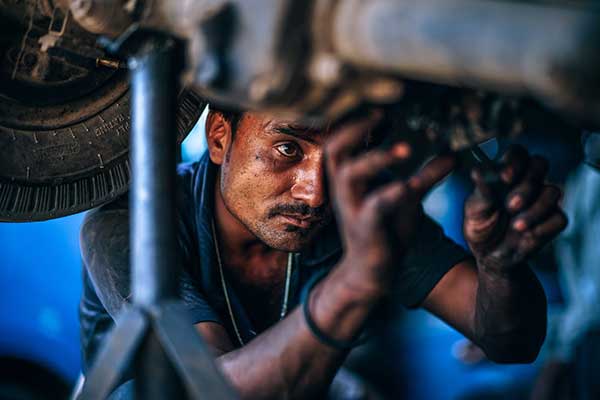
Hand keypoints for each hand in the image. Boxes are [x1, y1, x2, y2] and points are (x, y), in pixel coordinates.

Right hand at [325, 114, 455, 295]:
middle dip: (355, 129)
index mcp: (350, 178)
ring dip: (376, 159)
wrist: (371, 273)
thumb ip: (425, 176)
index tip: (381, 107)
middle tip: (381, 115)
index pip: (341, 141)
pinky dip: (390, 193)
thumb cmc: (384, 230)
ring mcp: (351, 209)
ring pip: (349, 175)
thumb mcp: (407, 198)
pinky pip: (372, 207)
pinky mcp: (364, 228)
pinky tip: (408, 185)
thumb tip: (453, 154)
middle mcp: (344, 190)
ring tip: (405, 149)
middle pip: (334, 150)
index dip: (356, 121)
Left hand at [464, 145, 567, 273]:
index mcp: (507, 173)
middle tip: (510, 205)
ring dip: (534, 209)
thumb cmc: (480, 226)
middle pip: (540, 164)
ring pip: (553, 191)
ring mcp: (542, 201)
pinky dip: (542, 227)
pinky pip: (559, 218)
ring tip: (515, 225)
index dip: (515, 161)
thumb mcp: (474, 208)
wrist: (489, 255)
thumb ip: (481, 190)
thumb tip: (478, 172)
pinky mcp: (552, 221)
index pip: (518, 153)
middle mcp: (528, 183)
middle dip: (527, 184)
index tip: (504, 178)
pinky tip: (526, 235)